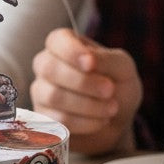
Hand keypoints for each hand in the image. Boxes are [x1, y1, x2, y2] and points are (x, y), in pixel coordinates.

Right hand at [30, 28, 141, 155]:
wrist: (117, 121)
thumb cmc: (118, 86)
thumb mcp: (122, 68)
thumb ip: (106, 59)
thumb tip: (88, 60)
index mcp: (65, 45)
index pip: (56, 40)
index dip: (71, 51)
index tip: (91, 63)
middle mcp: (46, 65)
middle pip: (49, 68)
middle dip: (83, 82)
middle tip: (109, 90)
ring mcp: (41, 92)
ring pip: (53, 96)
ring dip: (88, 105)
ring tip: (111, 108)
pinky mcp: (43, 118)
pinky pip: (57, 120)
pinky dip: (85, 122)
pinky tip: (101, 121)